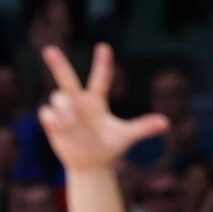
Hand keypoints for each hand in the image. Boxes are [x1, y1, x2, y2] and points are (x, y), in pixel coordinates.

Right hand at [38, 44, 170, 172]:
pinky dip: (52, 117)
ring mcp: (64, 112)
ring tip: (71, 123)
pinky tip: (60, 127)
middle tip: (49, 49)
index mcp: (97, 101)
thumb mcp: (126, 137)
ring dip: (63, 108)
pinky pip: (46, 112)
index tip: (103, 46)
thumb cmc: (110, 147)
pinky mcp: (52, 123)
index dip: (102, 63)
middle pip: (66, 79)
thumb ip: (143, 128)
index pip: (100, 78)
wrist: (90, 165)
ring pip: (57, 97)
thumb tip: (166, 123)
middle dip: (57, 64)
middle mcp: (79, 102)